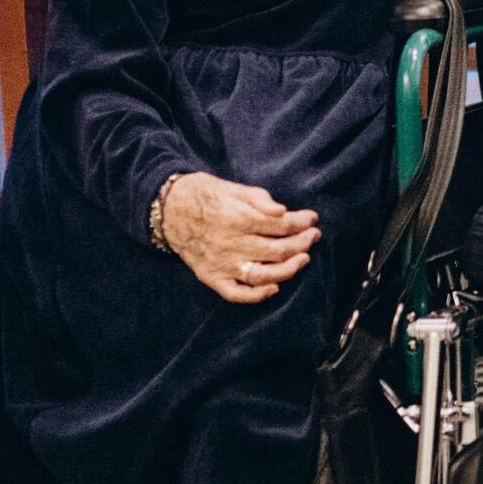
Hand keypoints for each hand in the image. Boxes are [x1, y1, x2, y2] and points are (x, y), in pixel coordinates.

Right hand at [160, 172, 318, 302]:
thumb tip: (282, 211)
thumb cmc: (204, 195)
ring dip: (288, 269)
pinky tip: (274, 288)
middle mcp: (231, 244)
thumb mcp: (233, 188)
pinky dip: (257, 295)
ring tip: (303, 259)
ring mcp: (221, 264)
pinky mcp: (212, 277)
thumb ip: (259, 198)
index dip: (301, 222)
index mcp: (238, 218)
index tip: (312, 218)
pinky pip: (237, 293)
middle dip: (301, 243)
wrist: (169, 210)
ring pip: (263, 275)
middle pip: (277, 250)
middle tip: (313, 237)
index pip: (280, 224)